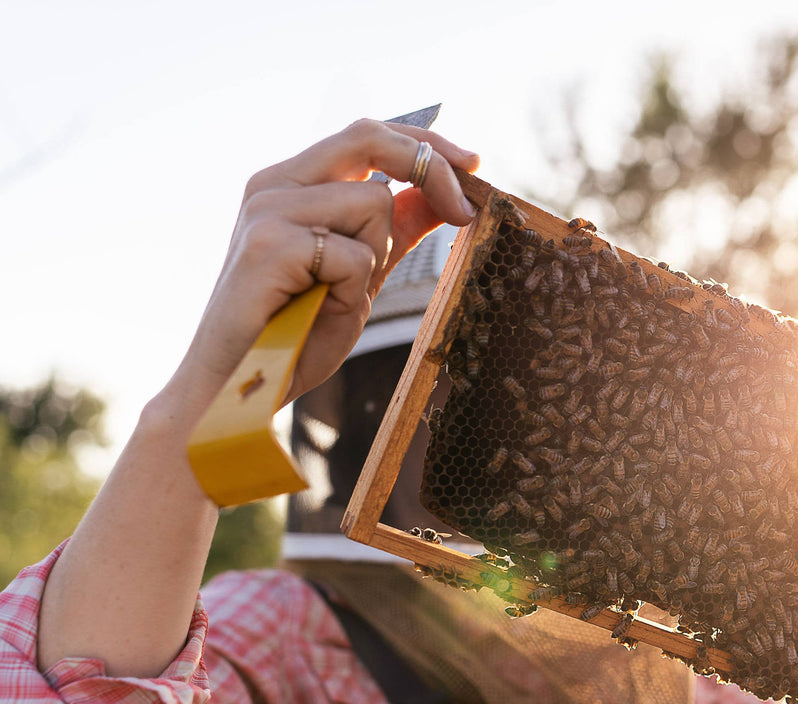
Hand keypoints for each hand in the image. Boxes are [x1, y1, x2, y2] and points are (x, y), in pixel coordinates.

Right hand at [168, 119, 480, 413]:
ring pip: (374, 204)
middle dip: (431, 170)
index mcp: (289, 183)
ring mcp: (267, 209)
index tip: (473, 164)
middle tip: (463, 211)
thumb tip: (443, 195)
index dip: (425, 145)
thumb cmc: (295, 336)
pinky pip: (355, 255)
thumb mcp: (359, 275)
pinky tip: (318, 310)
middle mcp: (272, 184)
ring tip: (334, 296)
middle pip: (370, 140)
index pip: (366, 136)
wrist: (238, 387)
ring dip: (375, 259)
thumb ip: (393, 231)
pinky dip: (352, 292)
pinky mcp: (269, 244)